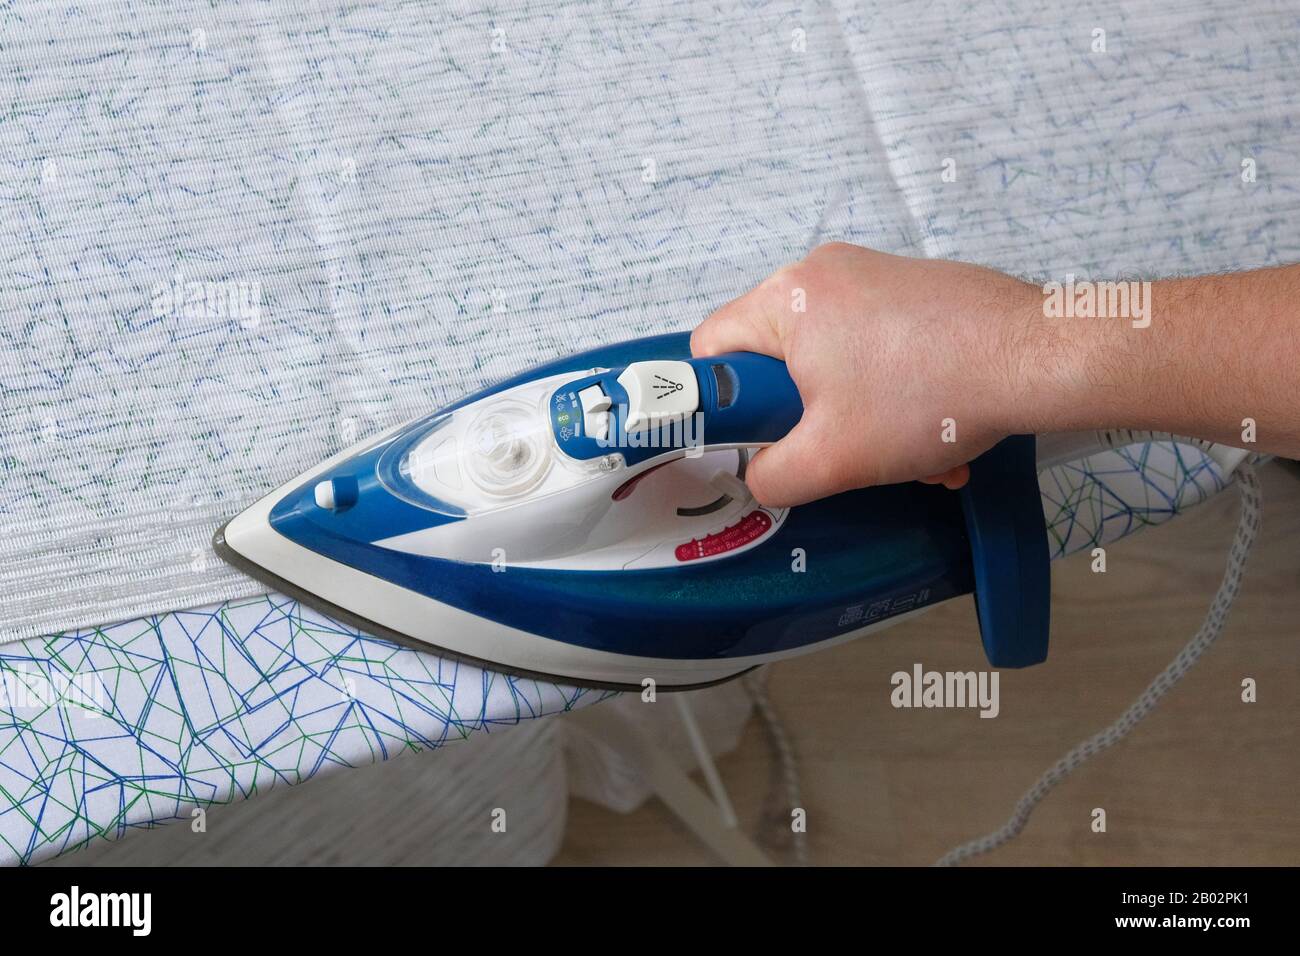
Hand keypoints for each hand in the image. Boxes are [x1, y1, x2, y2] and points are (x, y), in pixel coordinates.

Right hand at [691, 243, 1046, 505]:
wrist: (1038, 356)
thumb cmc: (928, 398)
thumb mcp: (830, 461)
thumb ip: (772, 477)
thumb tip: (761, 476)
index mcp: (785, 298)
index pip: (710, 348)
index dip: (722, 403)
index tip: (758, 438)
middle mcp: (822, 271)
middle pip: (776, 359)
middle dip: (806, 418)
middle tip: (836, 450)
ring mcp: (872, 274)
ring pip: (832, 360)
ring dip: (858, 417)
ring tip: (905, 455)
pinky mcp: (914, 287)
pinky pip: (876, 346)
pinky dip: (894, 394)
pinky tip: (935, 434)